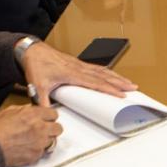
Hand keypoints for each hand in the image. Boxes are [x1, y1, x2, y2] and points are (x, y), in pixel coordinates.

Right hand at [0, 104, 63, 166]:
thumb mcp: (10, 111)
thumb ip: (26, 110)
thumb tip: (33, 110)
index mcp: (34, 115)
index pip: (54, 114)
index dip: (49, 117)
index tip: (46, 119)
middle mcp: (40, 128)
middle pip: (58, 128)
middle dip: (52, 128)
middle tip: (44, 130)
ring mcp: (40, 143)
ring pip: (52, 141)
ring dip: (45, 140)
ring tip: (34, 140)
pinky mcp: (36, 155)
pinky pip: (43, 152)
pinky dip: (38, 150)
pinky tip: (28, 148)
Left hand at [19, 41, 136, 105]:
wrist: (32, 51)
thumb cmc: (37, 66)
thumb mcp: (37, 86)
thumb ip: (43, 102)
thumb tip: (47, 115)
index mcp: (71, 73)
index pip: (95, 83)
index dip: (109, 89)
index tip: (121, 94)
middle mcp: (79, 68)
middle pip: (104, 76)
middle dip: (120, 82)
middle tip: (133, 88)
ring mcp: (79, 64)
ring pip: (103, 71)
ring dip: (117, 77)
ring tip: (129, 82)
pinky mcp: (78, 63)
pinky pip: (97, 68)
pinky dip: (108, 72)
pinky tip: (112, 75)